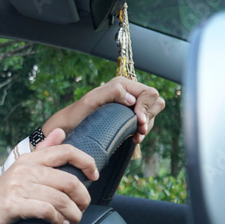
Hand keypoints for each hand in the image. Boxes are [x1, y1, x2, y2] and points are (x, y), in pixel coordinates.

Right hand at [0, 128, 95, 223]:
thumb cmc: (2, 198)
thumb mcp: (21, 172)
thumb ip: (42, 152)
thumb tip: (60, 132)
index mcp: (28, 160)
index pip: (65, 151)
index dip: (86, 161)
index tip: (94, 175)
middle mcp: (23, 169)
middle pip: (69, 180)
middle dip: (82, 198)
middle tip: (81, 209)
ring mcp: (17, 186)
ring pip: (61, 198)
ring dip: (73, 214)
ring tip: (71, 220)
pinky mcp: (12, 204)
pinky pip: (47, 210)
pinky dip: (58, 220)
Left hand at [42, 76, 164, 143]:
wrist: (69, 128)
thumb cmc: (77, 114)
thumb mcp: (92, 100)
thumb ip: (111, 92)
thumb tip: (131, 97)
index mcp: (122, 85)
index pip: (149, 93)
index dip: (147, 107)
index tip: (139, 121)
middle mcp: (127, 93)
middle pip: (155, 102)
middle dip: (150, 116)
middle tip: (140, 130)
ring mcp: (129, 106)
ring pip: (152, 113)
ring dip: (147, 125)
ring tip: (137, 136)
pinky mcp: (127, 118)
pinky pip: (145, 122)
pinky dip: (143, 131)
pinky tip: (135, 138)